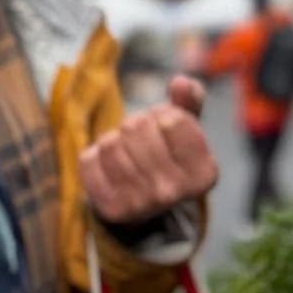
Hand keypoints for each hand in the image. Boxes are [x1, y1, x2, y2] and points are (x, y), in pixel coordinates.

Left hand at [78, 75, 217, 225]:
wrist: (145, 208)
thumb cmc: (168, 158)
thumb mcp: (186, 130)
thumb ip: (189, 102)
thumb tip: (181, 83)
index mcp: (203, 174)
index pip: (171, 120)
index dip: (163, 114)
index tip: (165, 130)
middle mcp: (173, 193)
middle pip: (137, 126)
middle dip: (136, 125)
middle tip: (141, 141)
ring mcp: (140, 204)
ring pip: (110, 143)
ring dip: (114, 140)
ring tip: (126, 154)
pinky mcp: (110, 209)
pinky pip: (89, 161)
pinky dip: (94, 156)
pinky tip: (109, 168)